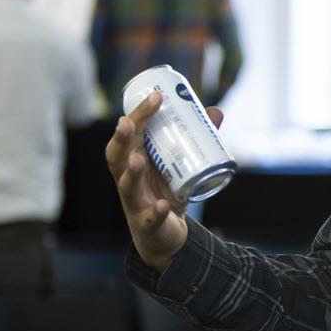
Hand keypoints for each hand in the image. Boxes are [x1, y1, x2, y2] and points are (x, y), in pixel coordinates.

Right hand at [105, 91, 224, 271]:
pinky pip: (149, 218)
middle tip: (126, 123)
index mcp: (132, 160)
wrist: (162, 234)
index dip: (138, 115)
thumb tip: (214, 112)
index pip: (128, 134)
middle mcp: (127, 179)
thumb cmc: (164, 190)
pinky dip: (155, 212)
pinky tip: (163, 205)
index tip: (156, 96)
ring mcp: (135, 202)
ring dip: (131, 173)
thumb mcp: (177, 164)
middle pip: (116, 157)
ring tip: (138, 160)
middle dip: (121, 139)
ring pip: (126, 186)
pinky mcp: (147, 224)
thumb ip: (194, 140)